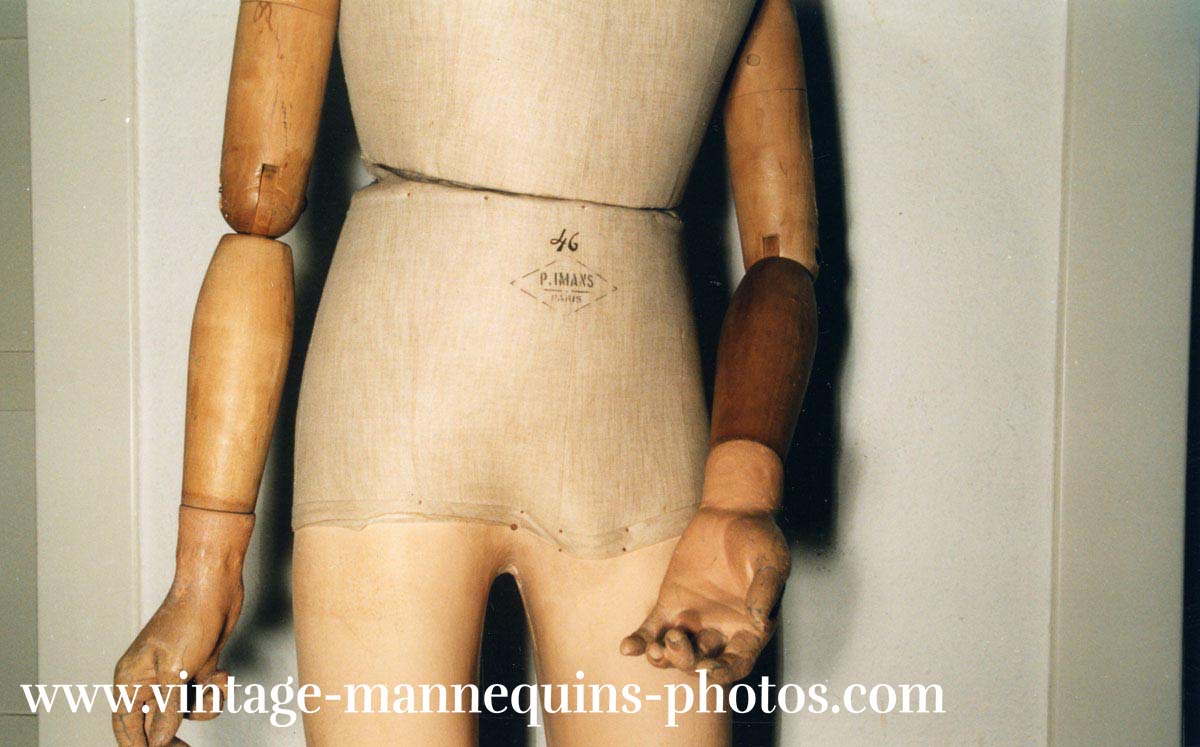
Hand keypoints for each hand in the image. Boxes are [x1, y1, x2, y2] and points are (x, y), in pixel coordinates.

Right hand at [112, 505, 252, 746]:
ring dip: (203, 706)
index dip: (139, 746)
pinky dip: (216, 690)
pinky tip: (223, 674)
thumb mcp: (176, 671)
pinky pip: (203, 694)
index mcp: (132, 680)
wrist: (216, 588)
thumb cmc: (188, 620)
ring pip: (184, 710)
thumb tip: (157, 742)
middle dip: (173, 734)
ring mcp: (174, 673)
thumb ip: (166, 710)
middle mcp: (149, 679)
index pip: (125, 725)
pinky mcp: (198, 667)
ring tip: (215, 687)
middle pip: (155, 722)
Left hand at [620, 505, 789, 683]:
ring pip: (674, 653)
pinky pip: (652, 630)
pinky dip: (640, 642)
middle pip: (700, 663)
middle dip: (686, 661)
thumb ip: (765, 590)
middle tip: (675, 640)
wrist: (732, 513)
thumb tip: (760, 620)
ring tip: (654, 649)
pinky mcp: (670, 604)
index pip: (736, 665)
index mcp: (747, 630)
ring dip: (662, 658)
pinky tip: (627, 647)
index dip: (722, 674)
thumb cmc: (759, 539)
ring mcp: (693, 619)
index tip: (707, 671)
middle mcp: (719, 631)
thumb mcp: (771, 561)